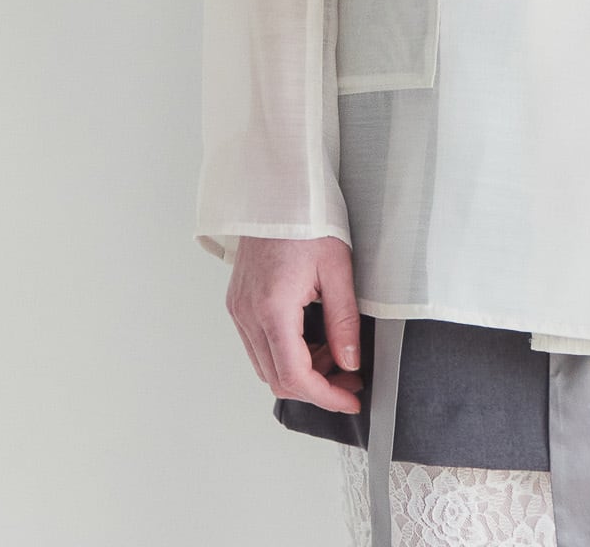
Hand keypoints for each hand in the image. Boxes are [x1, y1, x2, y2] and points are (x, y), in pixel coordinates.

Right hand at [226, 234, 364, 411]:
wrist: (278, 191)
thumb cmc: (308, 219)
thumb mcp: (337, 268)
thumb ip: (344, 321)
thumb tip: (350, 363)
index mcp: (273, 307)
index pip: (295, 376)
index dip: (326, 396)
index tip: (351, 399)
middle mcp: (248, 314)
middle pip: (278, 379)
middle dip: (317, 387)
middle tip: (350, 378)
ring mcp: (239, 310)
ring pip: (267, 366)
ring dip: (302, 371)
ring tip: (336, 353)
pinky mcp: (238, 304)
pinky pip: (259, 346)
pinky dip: (286, 353)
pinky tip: (313, 340)